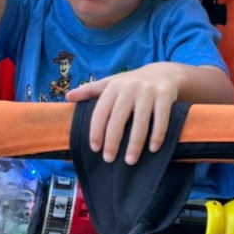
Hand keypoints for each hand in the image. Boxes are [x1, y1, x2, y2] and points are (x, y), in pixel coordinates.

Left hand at [66, 63, 186, 163]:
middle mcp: (130, 88)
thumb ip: (90, 90)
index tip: (95, 149)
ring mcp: (149, 92)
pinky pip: (161, 119)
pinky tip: (153, 148)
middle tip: (109, 159)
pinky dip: (158, 135)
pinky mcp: (165, 96)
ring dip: (135, 143)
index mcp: (113, 86)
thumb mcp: (111, 83)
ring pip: (140, 121)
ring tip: (131, 160)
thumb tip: (68, 97)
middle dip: (113, 141)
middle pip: (118, 118)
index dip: (96, 131)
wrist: (164, 73)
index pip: (100, 112)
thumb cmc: (132, 84)